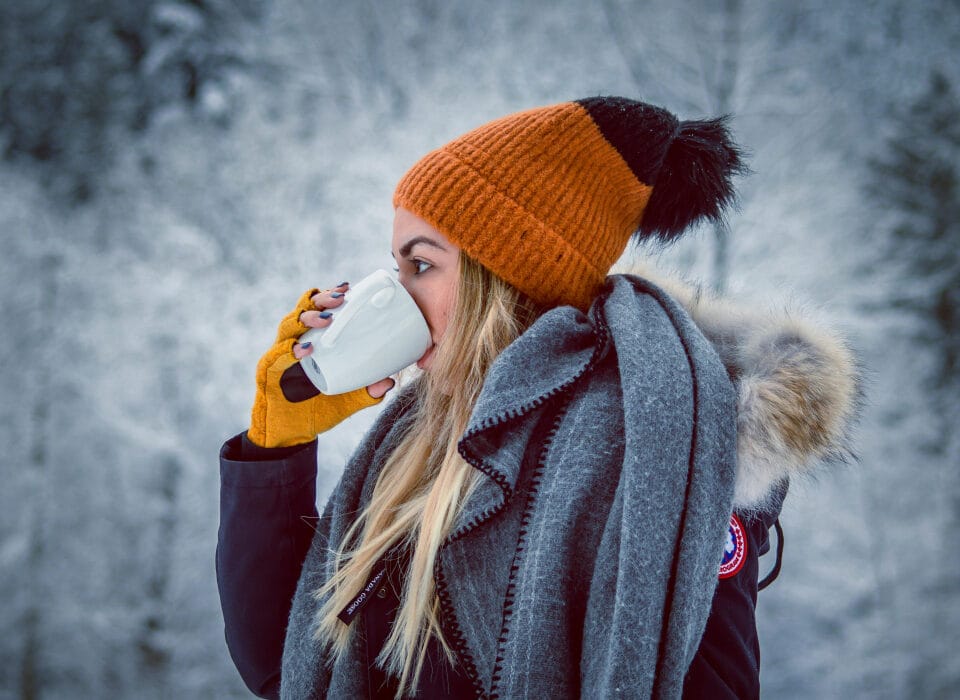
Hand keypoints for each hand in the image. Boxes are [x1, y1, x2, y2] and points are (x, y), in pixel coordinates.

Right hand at [247, 283, 395, 447]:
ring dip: (307, 318)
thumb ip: (366, 392)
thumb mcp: (347, 401)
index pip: (317, 310)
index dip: (330, 296)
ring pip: (288, 326)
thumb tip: (390, 381)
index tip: (348, 287)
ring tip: (326, 319)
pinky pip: (277, 356)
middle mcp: (293, 342)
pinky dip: (290, 351)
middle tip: (341, 299)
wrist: (289, 436)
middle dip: (321, 299)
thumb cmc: (316, 412)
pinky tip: (304, 349)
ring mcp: (278, 355)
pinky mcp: (267, 371)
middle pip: (303, 310)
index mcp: (311, 342)